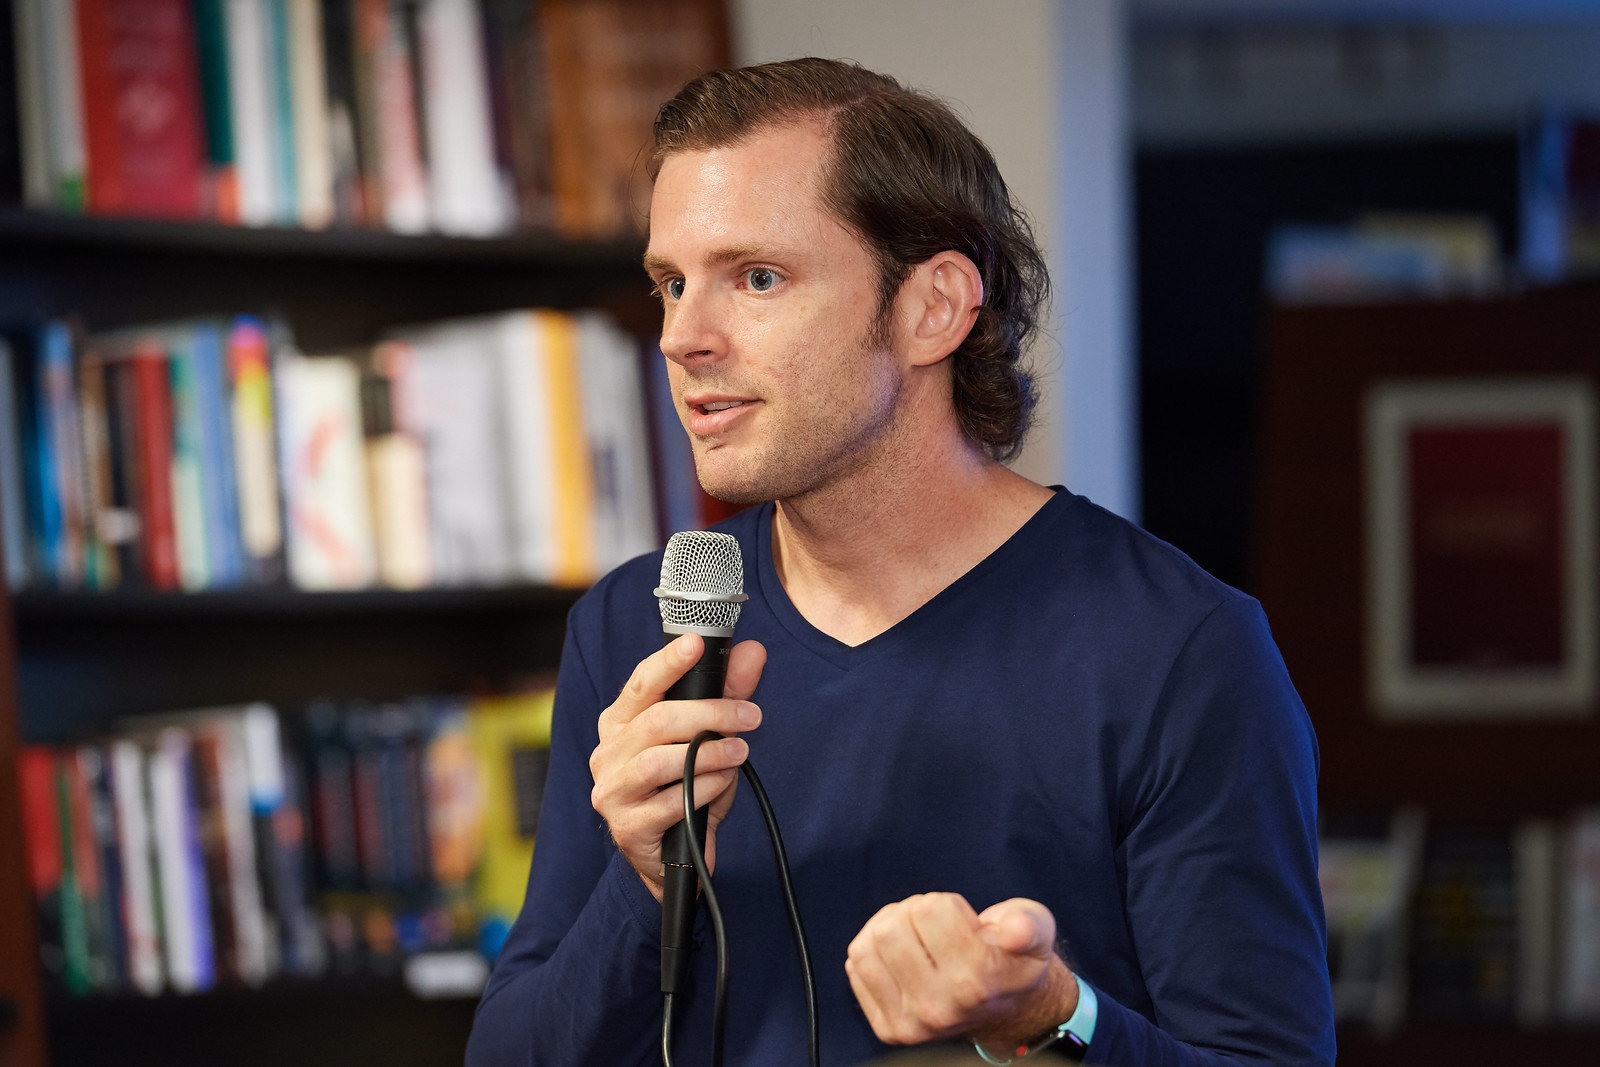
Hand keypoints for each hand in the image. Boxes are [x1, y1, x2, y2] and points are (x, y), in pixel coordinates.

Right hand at [589, 633, 766, 901]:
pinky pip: (670, 803)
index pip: (640, 683)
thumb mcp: (711, 738)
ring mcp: (612, 791)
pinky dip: (704, 790)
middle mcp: (607, 753)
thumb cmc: (687, 788)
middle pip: (657, 720)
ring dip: (709, 754)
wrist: (674, 857)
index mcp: (620, 722)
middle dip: (711, 714)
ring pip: (660, 761)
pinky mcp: (627, 827)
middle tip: (751, 717)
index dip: (667, 662)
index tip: (696, 644)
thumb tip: (753, 652)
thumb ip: (729, 694)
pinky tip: (721, 786)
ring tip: (740, 754)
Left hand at [845, 894, 1077, 1051]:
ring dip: (892, 929)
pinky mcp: (888, 1028)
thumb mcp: (1036, 931)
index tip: (966, 925)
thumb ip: (1029, 925)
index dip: (949, 905)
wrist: (1006, 1007)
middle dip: (914, 914)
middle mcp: (941, 1009)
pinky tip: (903, 956)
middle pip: (892, 927)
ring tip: (919, 938)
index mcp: (977, 983)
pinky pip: (857, 966)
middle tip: (937, 928)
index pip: (930, 909)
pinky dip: (874, 950)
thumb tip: (1014, 930)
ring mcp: (912, 1024)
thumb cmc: (1014, 957)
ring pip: (868, 944)